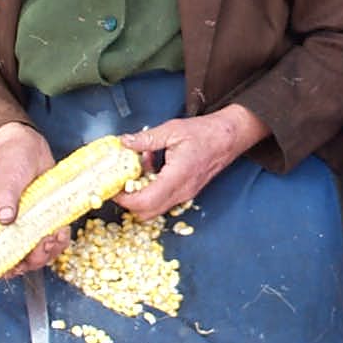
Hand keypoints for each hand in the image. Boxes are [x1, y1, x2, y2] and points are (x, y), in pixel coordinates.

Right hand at [0, 122, 67, 273]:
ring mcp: (29, 227)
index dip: (4, 268)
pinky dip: (60, 242)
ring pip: (38, 255)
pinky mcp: (45, 222)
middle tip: (44, 245)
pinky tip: (62, 231)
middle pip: (19, 261)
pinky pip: (53, 242)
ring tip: (55, 237)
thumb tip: (5, 218)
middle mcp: (10, 230)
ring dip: (49, 252)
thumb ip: (6, 197)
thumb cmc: (12, 162)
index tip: (19, 266)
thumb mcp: (8, 177)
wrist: (30, 148)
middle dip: (34, 259)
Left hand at [115, 104, 267, 220]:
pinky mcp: (187, 192)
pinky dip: (152, 190)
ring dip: (141, 194)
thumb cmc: (205, 133)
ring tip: (139, 169)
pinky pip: (164, 200)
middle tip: (119, 182)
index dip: (124, 199)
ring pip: (155, 208)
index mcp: (177, 176)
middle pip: (147, 213)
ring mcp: (185, 194)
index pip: (144, 202)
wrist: (230, 138)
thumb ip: (146, 139)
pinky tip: (153, 167)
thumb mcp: (172, 130)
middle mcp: (181, 191)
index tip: (113, 188)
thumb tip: (124, 142)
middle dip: (129, 201)